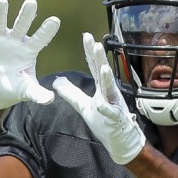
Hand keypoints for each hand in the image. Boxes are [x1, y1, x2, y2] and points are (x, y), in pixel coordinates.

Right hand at [0, 0, 60, 109]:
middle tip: (31, 2)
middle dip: (25, 15)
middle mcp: (15, 42)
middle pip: (22, 25)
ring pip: (1, 23)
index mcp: (28, 52)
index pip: (40, 39)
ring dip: (1, 13)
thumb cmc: (12, 90)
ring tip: (2, 1)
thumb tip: (50, 99)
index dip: (47, 31)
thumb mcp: (25, 91)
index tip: (55, 20)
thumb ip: (37, 93)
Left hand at [53, 33, 146, 164]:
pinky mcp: (115, 119)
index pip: (94, 67)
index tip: (86, 36)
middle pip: (102, 72)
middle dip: (99, 57)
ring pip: (110, 89)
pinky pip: (110, 113)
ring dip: (107, 77)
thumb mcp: (84, 106)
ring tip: (103, 66)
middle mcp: (109, 93)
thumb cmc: (105, 123)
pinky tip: (102, 104)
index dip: (90, 52)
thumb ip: (71, 94)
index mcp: (101, 88)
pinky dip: (106, 108)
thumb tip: (56, 83)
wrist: (120, 142)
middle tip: (95, 42)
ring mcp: (113, 105)